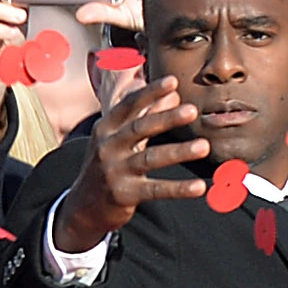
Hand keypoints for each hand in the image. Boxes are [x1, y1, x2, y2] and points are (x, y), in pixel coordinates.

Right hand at [50, 77, 211, 252]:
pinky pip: (155, 190)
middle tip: (192, 110)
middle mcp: (107, 147)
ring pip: (150, 158)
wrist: (84, 206)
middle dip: (166, 119)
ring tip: (204, 146)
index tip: (172, 81)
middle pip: (140, 129)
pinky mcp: (123, 195)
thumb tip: (174, 94)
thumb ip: (146, 115)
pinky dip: (178, 188)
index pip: (128, 105)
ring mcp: (114, 171)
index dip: (150, 93)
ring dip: (178, 152)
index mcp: (105, 129)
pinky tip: (199, 187)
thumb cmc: (108, 164)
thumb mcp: (119, 138)